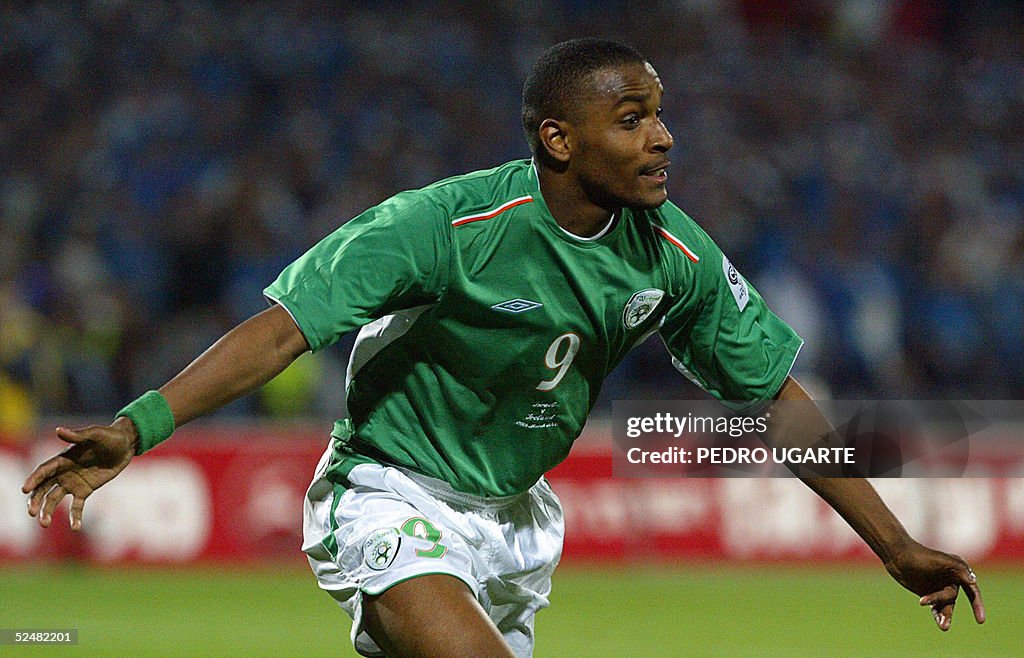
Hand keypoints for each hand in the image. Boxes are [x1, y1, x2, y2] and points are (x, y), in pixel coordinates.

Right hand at [22, 417, 136, 530]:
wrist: (125, 446)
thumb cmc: (109, 436)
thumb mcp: (95, 434)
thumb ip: (78, 435)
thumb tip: (58, 430)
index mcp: (62, 458)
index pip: (43, 471)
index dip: (33, 479)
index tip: (25, 489)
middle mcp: (63, 472)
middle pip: (43, 488)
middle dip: (36, 500)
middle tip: (32, 512)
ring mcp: (73, 483)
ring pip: (54, 499)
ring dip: (47, 511)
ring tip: (44, 524)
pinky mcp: (85, 491)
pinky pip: (76, 506)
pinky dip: (75, 517)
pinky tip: (76, 528)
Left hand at [884, 540, 984, 630]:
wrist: (897, 556)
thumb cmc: (919, 555)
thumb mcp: (940, 560)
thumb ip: (959, 569)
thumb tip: (973, 581)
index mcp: (958, 570)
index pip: (972, 590)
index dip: (978, 605)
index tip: (980, 620)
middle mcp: (951, 580)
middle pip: (952, 598)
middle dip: (948, 611)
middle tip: (945, 624)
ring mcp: (939, 587)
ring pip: (945, 605)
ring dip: (945, 616)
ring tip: (943, 627)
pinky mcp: (929, 593)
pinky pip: (936, 608)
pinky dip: (938, 616)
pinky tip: (939, 623)